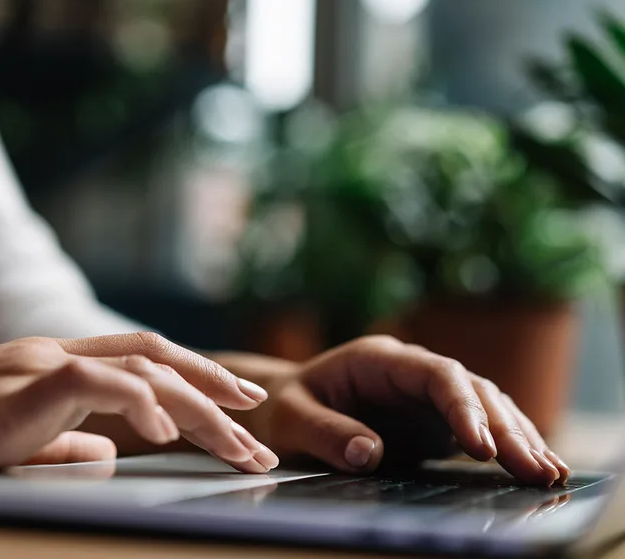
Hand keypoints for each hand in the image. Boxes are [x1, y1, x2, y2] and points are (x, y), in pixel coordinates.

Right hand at [0, 334, 277, 471]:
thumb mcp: (14, 442)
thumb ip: (64, 443)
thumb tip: (109, 455)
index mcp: (61, 366)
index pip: (145, 360)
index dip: (197, 377)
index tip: (239, 404)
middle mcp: (60, 353)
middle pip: (159, 361)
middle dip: (216, 392)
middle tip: (260, 425)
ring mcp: (43, 362)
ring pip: (143, 370)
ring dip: (199, 408)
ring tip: (239, 444)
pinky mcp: (23, 383)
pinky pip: (98, 384)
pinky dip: (140, 404)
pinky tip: (167, 435)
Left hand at [218, 336, 569, 485]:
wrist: (284, 405)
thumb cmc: (283, 407)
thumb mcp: (290, 418)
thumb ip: (325, 432)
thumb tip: (368, 453)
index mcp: (378, 360)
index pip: (435, 374)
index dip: (463, 406)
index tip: (481, 445)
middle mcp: (410, 372)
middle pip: (470, 388)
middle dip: (505, 426)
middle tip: (534, 468)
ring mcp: (424, 395)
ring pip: (483, 405)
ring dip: (516, 436)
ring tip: (548, 472)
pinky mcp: (430, 419)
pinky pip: (477, 427)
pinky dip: (505, 445)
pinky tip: (533, 466)